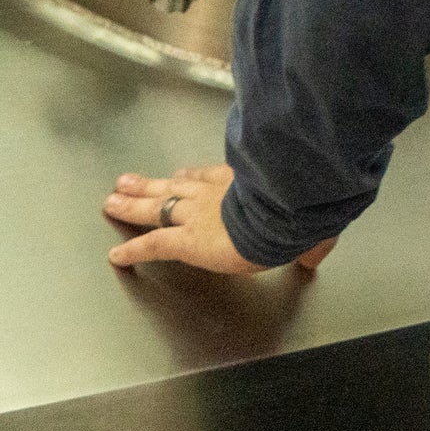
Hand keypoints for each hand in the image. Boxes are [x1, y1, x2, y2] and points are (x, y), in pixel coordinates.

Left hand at [103, 165, 337, 273]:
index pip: (210, 177)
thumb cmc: (301, 210)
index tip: (181, 175)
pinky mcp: (185, 240)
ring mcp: (196, 214)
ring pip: (157, 207)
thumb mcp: (314, 223)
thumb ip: (312, 242)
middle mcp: (214, 194)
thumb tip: (316, 255)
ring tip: (112, 200)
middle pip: (174, 186)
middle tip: (127, 181)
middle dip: (151, 184)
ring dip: (133, 204)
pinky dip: (133, 250)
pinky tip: (116, 255)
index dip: (192, 177)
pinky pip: (152, 245)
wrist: (284, 210)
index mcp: (243, 185)